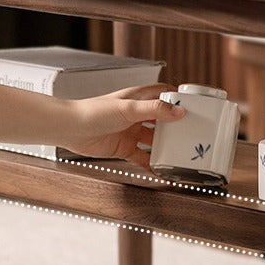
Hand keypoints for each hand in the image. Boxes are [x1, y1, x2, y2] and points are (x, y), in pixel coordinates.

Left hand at [60, 83, 184, 166]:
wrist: (70, 129)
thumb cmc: (93, 112)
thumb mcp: (128, 108)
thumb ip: (154, 110)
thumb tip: (179, 111)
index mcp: (138, 98)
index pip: (164, 94)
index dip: (178, 100)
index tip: (195, 108)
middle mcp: (136, 113)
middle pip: (162, 119)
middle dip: (175, 127)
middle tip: (192, 135)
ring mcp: (131, 131)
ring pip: (154, 139)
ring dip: (166, 147)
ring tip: (181, 154)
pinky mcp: (124, 147)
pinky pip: (143, 157)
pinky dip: (152, 164)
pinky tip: (162, 170)